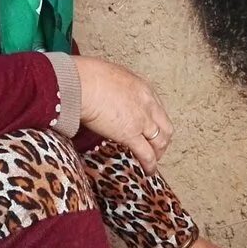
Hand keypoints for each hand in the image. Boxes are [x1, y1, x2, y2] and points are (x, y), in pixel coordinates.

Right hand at [75, 56, 171, 171]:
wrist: (81, 83)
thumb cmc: (86, 77)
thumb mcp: (108, 76)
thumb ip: (114, 88)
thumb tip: (105, 95)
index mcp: (141, 86)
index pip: (157, 107)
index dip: (156, 121)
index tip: (150, 128)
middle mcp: (147, 103)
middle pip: (165, 125)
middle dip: (162, 139)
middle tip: (156, 148)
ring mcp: (141, 119)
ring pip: (160, 141)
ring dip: (158, 153)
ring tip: (153, 162)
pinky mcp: (131, 134)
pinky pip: (146, 153)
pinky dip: (150, 164)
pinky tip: (149, 170)